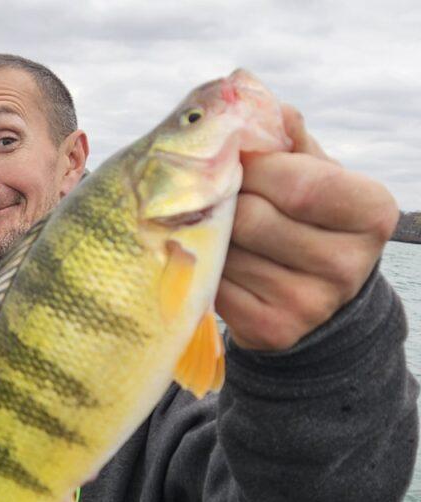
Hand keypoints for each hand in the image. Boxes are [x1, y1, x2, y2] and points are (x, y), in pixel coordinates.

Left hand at [216, 104, 398, 349]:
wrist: (313, 298)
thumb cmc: (307, 220)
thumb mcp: (312, 175)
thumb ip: (287, 140)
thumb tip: (252, 96)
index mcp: (371, 213)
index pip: (298, 183)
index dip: (255, 168)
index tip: (236, 162)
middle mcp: (349, 265)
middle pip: (254, 219)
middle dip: (225, 201)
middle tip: (215, 195)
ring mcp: (311, 304)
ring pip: (229, 253)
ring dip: (209, 236)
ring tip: (214, 227)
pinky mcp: (274, 331)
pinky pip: (217, 287)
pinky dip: (205, 269)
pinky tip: (214, 260)